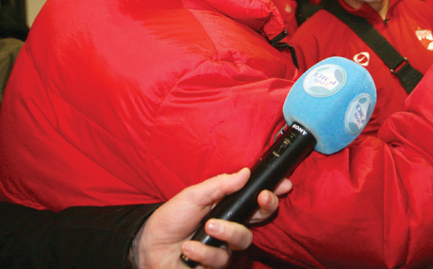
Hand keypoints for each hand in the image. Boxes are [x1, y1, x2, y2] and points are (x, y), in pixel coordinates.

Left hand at [135, 168, 291, 268]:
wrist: (149, 246)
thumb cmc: (171, 218)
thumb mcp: (193, 195)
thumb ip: (219, 185)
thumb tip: (245, 172)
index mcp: (228, 207)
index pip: (256, 199)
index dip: (272, 192)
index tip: (284, 184)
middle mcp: (231, 227)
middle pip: (262, 218)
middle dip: (265, 207)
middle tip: (260, 198)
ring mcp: (225, 247)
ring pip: (243, 240)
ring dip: (226, 232)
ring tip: (207, 227)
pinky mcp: (215, 266)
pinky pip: (221, 260)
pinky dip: (203, 252)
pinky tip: (189, 248)